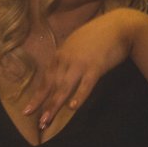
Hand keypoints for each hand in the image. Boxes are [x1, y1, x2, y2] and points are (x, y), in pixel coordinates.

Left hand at [24, 9, 138, 128]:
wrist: (119, 25)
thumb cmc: (99, 34)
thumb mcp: (76, 43)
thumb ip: (68, 57)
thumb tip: (62, 72)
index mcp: (61, 53)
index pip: (46, 78)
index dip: (38, 95)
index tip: (28, 110)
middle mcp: (67, 59)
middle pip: (52, 85)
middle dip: (42, 104)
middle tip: (35, 121)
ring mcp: (80, 63)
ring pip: (64, 88)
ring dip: (54, 105)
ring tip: (47, 120)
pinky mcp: (96, 67)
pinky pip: (86, 85)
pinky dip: (79, 96)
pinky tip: (72, 108)